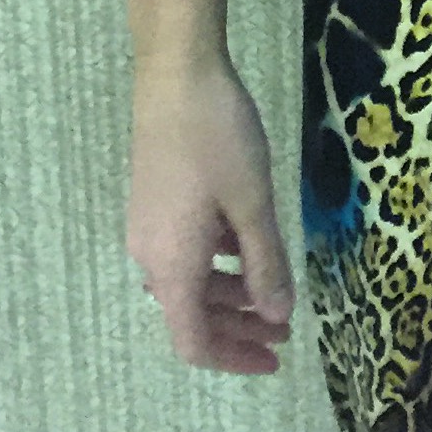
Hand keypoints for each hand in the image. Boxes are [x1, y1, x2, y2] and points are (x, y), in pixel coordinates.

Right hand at [125, 54, 294, 374]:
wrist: (175, 72)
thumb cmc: (217, 137)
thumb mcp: (253, 203)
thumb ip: (265, 263)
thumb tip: (276, 314)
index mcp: (172, 265)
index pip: (193, 341)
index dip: (234, 358)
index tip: (274, 358)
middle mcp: (150, 255)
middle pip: (190, 315)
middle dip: (239, 328)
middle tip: (284, 331)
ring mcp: (148, 226)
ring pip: (188, 281)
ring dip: (230, 294)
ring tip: (274, 289)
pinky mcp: (153, 201)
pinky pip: (183, 251)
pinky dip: (216, 261)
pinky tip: (247, 243)